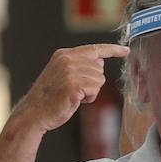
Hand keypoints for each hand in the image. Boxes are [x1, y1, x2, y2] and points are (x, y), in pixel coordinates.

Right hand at [11, 44, 129, 134]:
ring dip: (90, 92)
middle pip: (99, 68)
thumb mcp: (62, 74)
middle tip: (73, 90)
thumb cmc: (49, 98)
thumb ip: (79, 66)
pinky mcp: (74, 84)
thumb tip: (99, 62)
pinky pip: (95, 89)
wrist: (34, 113)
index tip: (126, 50)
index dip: (113, 50)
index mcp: (64, 54)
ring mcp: (70, 71)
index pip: (94, 49)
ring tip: (72, 96)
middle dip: (92, 82)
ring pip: (99, 80)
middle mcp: (68, 59)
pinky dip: (89, 98)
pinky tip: (74, 100)